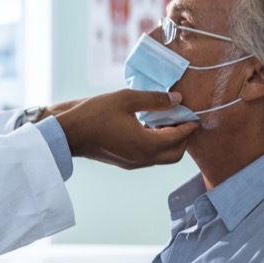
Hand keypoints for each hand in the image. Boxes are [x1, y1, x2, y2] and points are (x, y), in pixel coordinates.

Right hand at [52, 90, 196, 169]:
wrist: (69, 134)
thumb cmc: (95, 114)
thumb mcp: (126, 98)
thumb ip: (154, 99)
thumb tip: (177, 100)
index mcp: (147, 144)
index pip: (179, 137)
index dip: (189, 125)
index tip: (194, 113)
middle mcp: (144, 158)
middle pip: (176, 154)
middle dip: (183, 137)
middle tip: (182, 118)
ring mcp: (134, 163)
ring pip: (163, 158)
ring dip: (170, 142)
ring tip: (166, 120)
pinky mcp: (125, 163)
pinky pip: (150, 157)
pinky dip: (157, 145)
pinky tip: (149, 128)